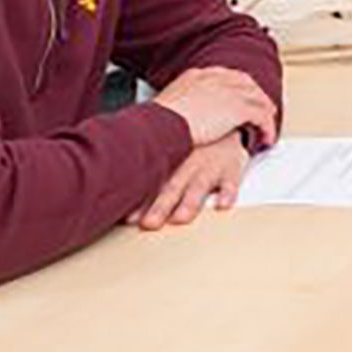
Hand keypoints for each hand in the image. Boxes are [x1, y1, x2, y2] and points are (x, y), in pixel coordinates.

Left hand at [129, 136, 248, 230]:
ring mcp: (210, 165)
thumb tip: (120, 196)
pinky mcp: (231, 168)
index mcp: (170, 160)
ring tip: (181, 218)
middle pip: (172, 186)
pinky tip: (223, 205)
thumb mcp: (171, 150)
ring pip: (199, 185)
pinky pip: (231, 181)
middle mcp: (188, 163)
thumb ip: (152, 170)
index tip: (129, 218)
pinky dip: (228, 193)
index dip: (141, 200)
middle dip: (161, 206)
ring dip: (190, 202)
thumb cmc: (194, 146)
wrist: (227, 127)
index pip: (153, 182)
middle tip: (150, 224)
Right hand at [153, 65, 276, 149]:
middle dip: (256, 96)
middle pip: (245, 84)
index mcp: (197, 76)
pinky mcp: (239, 108)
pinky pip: (261, 116)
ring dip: (265, 113)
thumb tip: (178, 117)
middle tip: (264, 107)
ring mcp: (229, 92)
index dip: (237, 87)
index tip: (240, 95)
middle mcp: (216, 79)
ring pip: (257, 99)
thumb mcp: (166, 105)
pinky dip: (267, 127)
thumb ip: (179, 105)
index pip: (225, 76)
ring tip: (268, 126)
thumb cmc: (157, 122)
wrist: (162, 125)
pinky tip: (266, 138)